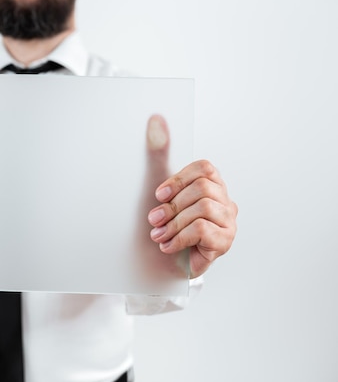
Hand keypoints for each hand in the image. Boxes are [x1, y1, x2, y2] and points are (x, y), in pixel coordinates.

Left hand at [145, 115, 237, 277]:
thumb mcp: (156, 188)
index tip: (158, 195)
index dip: (179, 179)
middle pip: (202, 189)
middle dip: (172, 205)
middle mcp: (224, 201)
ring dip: (174, 223)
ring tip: (159, 235)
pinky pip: (202, 230)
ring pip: (202, 209)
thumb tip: (155, 118)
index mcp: (212, 185)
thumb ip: (158, 154)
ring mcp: (228, 222)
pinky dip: (178, 237)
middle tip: (154, 219)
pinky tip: (167, 246)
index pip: (205, 168)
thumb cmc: (163, 224)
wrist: (160, 263)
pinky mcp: (224, 242)